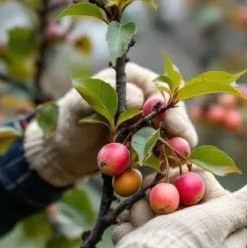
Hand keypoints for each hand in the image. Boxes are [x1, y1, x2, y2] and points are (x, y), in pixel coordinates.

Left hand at [23, 63, 197, 186]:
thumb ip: (108, 95)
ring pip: (172, 130)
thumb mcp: (82, 105)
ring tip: (177, 161)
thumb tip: (139, 98)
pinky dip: (166, 158)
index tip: (172, 126)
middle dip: (179, 128)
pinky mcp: (148, 143)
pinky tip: (167, 168)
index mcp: (133, 78)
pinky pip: (163, 148)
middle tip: (185, 146)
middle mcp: (145, 96)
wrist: (61, 152)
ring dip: (175, 145)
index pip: (160, 89)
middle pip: (173, 110)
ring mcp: (149, 121)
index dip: (169, 109)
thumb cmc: (66, 122)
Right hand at [111, 169, 246, 247]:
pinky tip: (129, 237)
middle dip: (164, 201)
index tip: (176, 181)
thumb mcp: (220, 219)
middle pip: (185, 212)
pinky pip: (142, 244)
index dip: (194, 187)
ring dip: (145, 215)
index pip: (215, 202)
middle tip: (151, 199)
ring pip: (159, 225)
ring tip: (138, 220)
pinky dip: (133, 236)